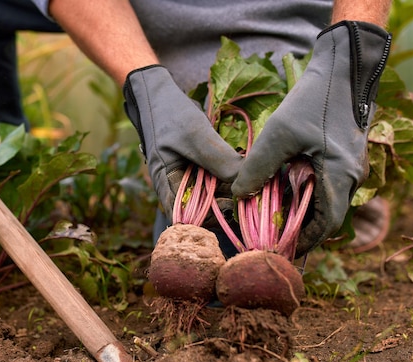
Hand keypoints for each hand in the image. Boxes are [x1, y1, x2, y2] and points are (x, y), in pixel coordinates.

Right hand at [123, 65, 242, 220]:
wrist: (158, 91)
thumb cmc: (169, 113)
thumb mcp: (194, 135)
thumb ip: (217, 159)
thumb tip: (244, 181)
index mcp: (165, 183)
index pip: (186, 216)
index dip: (209, 219)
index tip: (234, 207)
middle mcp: (176, 184)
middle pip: (203, 207)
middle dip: (226, 205)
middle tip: (252, 193)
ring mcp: (188, 174)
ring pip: (213, 193)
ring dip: (231, 190)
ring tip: (253, 181)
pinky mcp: (199, 165)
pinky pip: (216, 177)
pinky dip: (230, 176)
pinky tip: (246, 168)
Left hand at [231, 21, 391, 254]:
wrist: (343, 67)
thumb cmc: (314, 98)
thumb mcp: (279, 134)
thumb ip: (258, 167)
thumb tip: (238, 196)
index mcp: (341, 177)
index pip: (325, 225)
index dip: (302, 242)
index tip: (279, 251)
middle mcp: (350, 177)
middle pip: (323, 216)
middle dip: (296, 228)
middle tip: (268, 235)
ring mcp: (348, 166)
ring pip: (322, 200)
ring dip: (297, 209)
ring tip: (269, 215)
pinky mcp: (342, 156)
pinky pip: (323, 183)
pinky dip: (302, 191)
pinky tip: (279, 188)